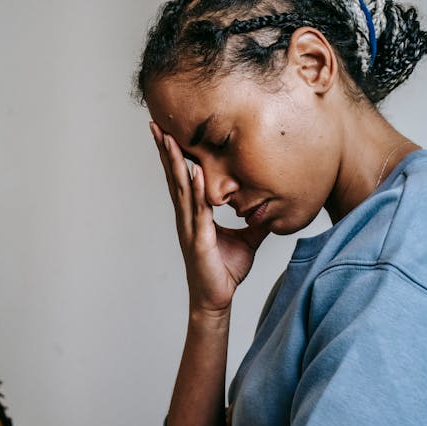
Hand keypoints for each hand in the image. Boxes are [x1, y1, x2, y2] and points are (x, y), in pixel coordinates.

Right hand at [150, 122, 268, 311]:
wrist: (216, 299)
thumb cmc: (225, 270)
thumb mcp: (247, 240)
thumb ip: (254, 220)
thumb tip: (270, 206)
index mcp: (194, 214)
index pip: (183, 178)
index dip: (174, 156)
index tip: (167, 132)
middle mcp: (186, 216)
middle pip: (173, 177)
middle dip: (164, 150)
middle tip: (155, 124)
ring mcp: (189, 227)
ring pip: (180, 188)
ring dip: (173, 163)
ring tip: (167, 139)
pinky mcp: (198, 239)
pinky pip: (198, 210)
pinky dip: (197, 190)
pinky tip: (196, 172)